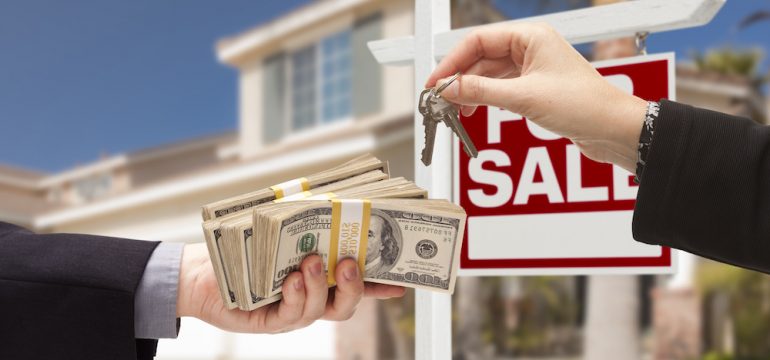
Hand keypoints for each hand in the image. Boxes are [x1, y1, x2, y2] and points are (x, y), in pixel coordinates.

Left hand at [175, 243, 405, 333]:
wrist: (203, 270)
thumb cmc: (244, 248)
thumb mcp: (279, 231)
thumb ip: (305, 220)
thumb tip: (328, 196)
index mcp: (320, 279)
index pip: (357, 283)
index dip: (380, 285)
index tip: (401, 281)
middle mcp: (311, 298)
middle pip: (346, 304)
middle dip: (354, 285)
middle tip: (349, 261)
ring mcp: (293, 312)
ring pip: (321, 310)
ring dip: (320, 286)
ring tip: (311, 262)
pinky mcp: (270, 321)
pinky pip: (291, 315)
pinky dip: (296, 296)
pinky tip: (292, 280)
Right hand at [426, 22, 647, 171]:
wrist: (612, 129)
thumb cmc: (583, 105)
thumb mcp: (523, 98)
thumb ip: (481, 92)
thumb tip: (449, 88)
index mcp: (531, 37)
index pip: (479, 41)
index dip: (453, 61)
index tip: (436, 82)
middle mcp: (531, 48)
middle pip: (481, 57)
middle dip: (459, 78)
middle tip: (440, 98)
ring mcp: (533, 68)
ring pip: (489, 75)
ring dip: (470, 91)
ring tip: (454, 110)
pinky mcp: (535, 88)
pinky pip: (500, 88)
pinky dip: (484, 99)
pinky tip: (473, 111)